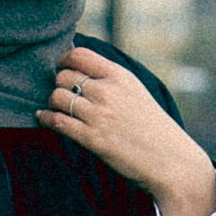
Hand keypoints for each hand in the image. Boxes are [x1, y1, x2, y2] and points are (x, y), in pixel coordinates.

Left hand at [38, 46, 215, 215]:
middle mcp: (107, 92)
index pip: (80, 55)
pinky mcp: (92, 139)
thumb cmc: (154, 129)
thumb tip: (83, 71)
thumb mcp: (137, 93)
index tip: (62, 67)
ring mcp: (98, 115)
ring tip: (56, 108)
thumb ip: (112, 80)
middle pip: (63, 76)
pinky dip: (46, 118)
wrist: (171, 161)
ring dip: (53, 102)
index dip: (65, 59)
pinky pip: (57, 121)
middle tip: (62, 94)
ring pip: (57, 97)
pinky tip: (43, 118)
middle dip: (59, 84)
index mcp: (120, 76)